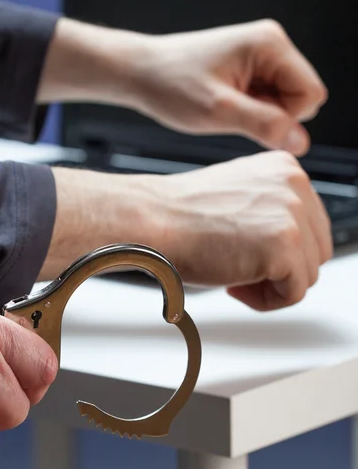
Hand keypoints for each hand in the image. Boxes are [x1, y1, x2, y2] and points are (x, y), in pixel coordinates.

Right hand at [42, 151, 331, 310]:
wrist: (152, 219)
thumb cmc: (182, 214)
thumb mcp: (240, 199)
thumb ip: (273, 212)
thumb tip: (295, 246)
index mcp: (286, 168)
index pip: (311, 225)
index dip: (282, 250)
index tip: (250, 253)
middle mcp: (295, 184)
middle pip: (317, 250)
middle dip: (282, 269)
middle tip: (242, 269)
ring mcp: (293, 214)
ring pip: (309, 273)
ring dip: (272, 284)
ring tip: (234, 276)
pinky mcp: (285, 245)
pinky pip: (295, 293)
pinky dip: (265, 300)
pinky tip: (234, 285)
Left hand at [129, 20, 326, 155]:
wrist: (140, 73)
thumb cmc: (171, 86)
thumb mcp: (218, 112)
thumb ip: (264, 126)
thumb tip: (301, 143)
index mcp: (270, 44)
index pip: (310, 94)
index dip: (285, 118)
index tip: (247, 120)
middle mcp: (271, 44)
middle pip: (301, 97)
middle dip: (272, 116)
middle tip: (232, 114)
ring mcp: (261, 55)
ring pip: (284, 101)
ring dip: (259, 115)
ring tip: (225, 109)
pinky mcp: (250, 67)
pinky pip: (267, 98)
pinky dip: (250, 111)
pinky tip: (224, 107)